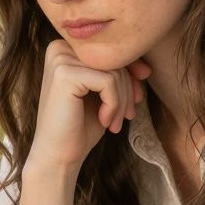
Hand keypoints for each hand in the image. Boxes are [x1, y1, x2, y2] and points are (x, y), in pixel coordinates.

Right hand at [26, 39, 150, 177]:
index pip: (111, 52)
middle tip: (128, 116)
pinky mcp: (65, 74)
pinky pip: (108, 82)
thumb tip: (146, 67)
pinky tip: (105, 121)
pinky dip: (114, 105)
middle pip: (114, 60)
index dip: (131, 73)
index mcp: (66, 49)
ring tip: (115, 123)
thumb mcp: (102, 94)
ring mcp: (60, 60)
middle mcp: (60, 48)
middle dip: (129, 90)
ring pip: (114, 71)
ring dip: (122, 101)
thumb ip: (117, 74)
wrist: (58, 155)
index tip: (138, 98)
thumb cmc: (80, 126)